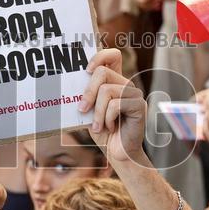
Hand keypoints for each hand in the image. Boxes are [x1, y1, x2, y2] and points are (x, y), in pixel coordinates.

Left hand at [80, 49, 146, 164]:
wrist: (117, 153)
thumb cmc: (102, 131)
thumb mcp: (89, 111)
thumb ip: (85, 96)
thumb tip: (68, 85)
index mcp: (114, 82)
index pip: (112, 56)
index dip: (99, 56)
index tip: (87, 70)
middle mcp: (126, 84)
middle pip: (103, 72)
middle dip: (87, 92)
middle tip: (82, 110)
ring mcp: (134, 94)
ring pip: (106, 90)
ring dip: (97, 112)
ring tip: (98, 126)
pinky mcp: (140, 106)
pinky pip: (115, 105)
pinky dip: (107, 118)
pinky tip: (111, 127)